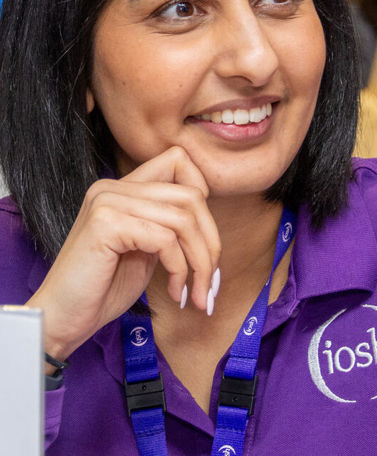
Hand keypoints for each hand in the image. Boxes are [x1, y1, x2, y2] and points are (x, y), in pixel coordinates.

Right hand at [27, 146, 220, 361]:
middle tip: (209, 280)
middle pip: (191, 195)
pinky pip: (166, 240)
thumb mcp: (146, 249)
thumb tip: (209, 221)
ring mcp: (108, 202)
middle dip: (210, 241)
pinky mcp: (106, 224)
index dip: (202, 196)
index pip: (179, 162)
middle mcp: (112, 187)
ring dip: (200, 261)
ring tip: (197, 292)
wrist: (60, 320)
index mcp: (122, 188)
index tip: (204, 239)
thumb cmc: (103, 289)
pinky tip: (174, 291)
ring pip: (184, 219)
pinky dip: (179, 268)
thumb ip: (169, 226)